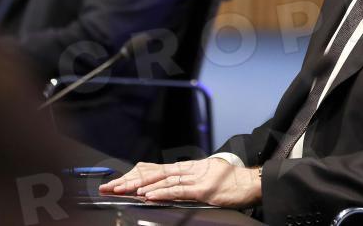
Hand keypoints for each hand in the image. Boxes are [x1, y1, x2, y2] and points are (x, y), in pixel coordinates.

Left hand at [99, 158, 261, 207]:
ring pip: (162, 180)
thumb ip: (188, 181)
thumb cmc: (231, 182)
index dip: (136, 175)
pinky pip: (178, 191)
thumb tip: (169, 188)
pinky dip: (162, 192)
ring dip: (140, 186)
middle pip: (154, 173)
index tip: (118, 181)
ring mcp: (196, 178)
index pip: (156, 169)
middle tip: (110, 186)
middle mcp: (189, 169)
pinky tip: (149, 195)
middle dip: (131, 180)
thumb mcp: (207, 177)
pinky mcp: (203, 189)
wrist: (251, 181)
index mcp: (189, 167)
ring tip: (122, 191)